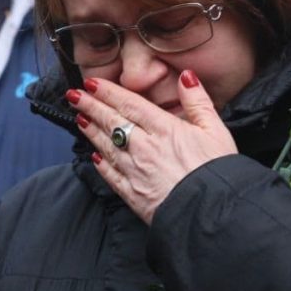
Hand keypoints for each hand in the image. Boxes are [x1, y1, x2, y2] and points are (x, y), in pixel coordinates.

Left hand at [69, 70, 237, 223]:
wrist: (210, 214)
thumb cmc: (217, 172)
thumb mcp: (216, 130)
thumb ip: (198, 102)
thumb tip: (186, 77)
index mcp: (164, 129)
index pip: (129, 104)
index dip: (108, 92)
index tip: (92, 83)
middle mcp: (144, 148)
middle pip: (111, 122)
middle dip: (91, 106)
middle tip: (73, 95)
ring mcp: (135, 172)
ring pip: (107, 146)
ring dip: (91, 131)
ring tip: (79, 118)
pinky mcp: (132, 195)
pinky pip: (111, 175)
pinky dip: (101, 164)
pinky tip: (95, 155)